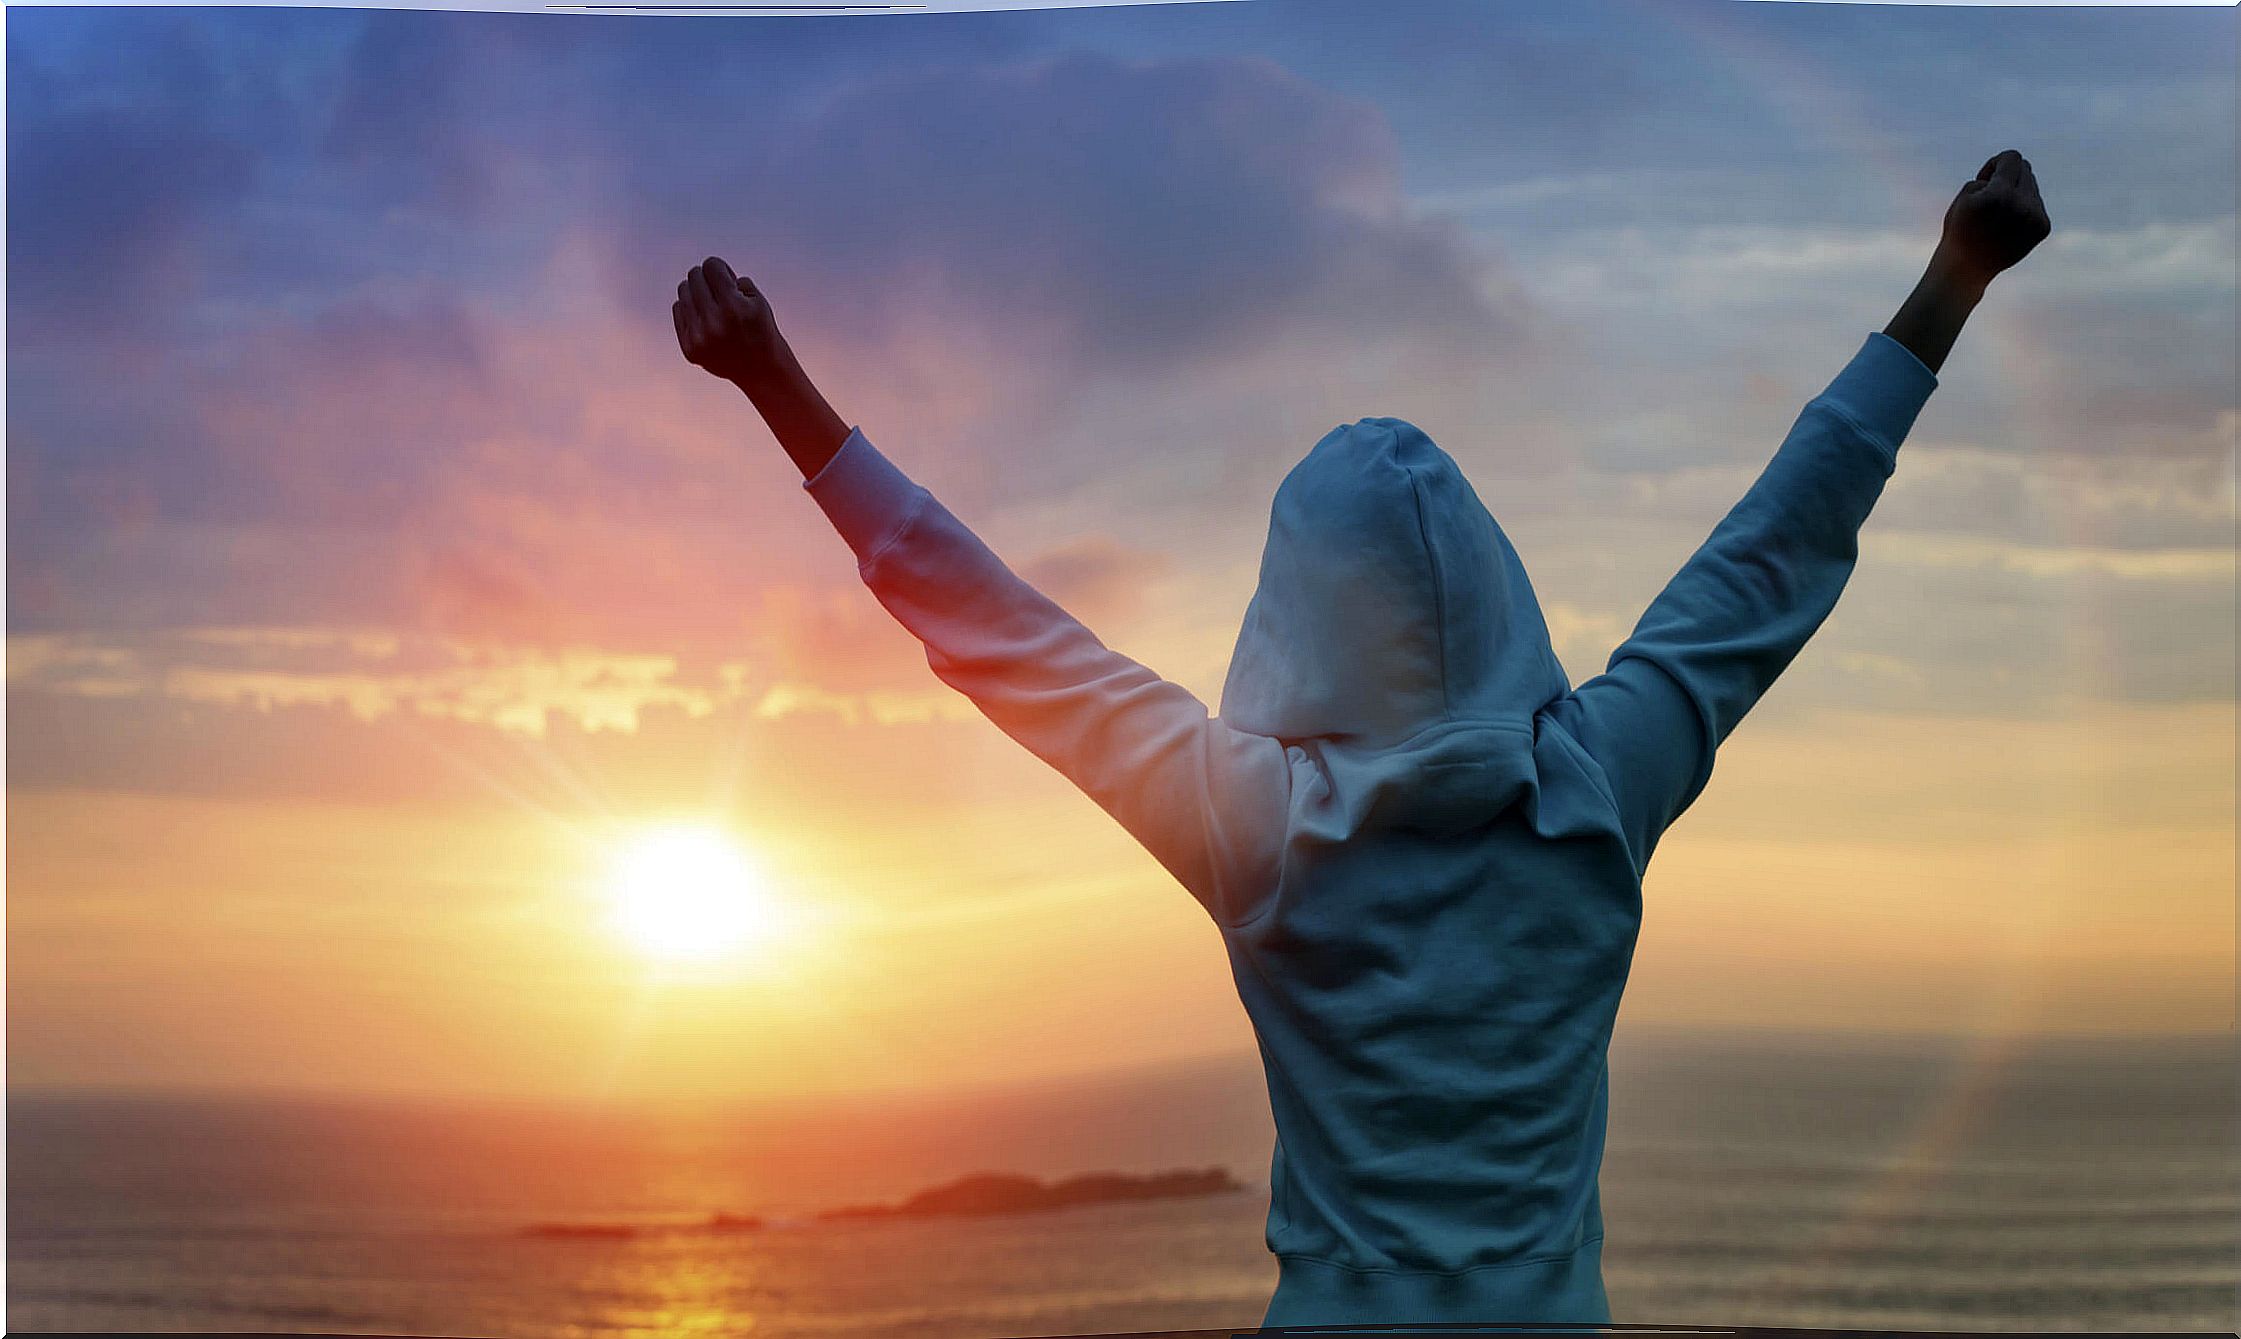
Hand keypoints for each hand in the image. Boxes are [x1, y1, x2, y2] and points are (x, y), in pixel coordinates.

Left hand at [674, 256, 788, 387]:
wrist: (761, 371)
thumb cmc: (760, 331)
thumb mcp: (758, 301)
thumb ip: (734, 280)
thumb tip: (707, 271)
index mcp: (734, 308)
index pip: (711, 266)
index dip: (721, 268)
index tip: (728, 279)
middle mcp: (714, 323)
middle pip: (694, 275)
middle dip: (708, 278)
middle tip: (720, 291)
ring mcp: (699, 337)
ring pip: (683, 290)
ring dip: (697, 292)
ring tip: (713, 305)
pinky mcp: (689, 348)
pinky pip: (678, 309)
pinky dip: (691, 309)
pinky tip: (706, 318)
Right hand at [1934, 149, 2051, 289]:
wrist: (1965, 270)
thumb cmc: (1959, 230)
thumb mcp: (1965, 196)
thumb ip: (1991, 176)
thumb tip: (2018, 171)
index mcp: (1999, 195)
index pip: (2012, 157)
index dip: (1994, 163)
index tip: (1983, 180)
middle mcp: (2023, 205)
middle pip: (2025, 169)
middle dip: (2007, 176)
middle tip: (1989, 196)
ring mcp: (2036, 218)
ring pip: (2032, 186)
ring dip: (2016, 192)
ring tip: (1997, 215)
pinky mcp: (2043, 228)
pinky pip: (2037, 203)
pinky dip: (2023, 208)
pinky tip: (2008, 225)